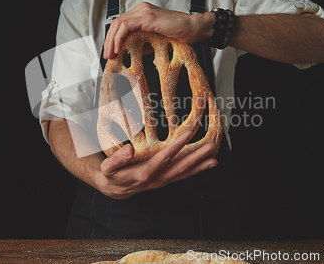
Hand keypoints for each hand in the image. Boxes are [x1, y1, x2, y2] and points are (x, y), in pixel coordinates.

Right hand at [95, 132, 217, 198]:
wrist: (113, 189)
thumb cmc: (111, 174)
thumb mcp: (108, 167)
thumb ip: (118, 159)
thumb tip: (129, 150)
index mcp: (144, 173)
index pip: (163, 159)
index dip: (176, 147)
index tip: (188, 134)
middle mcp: (156, 179)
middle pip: (179, 168)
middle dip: (196, 157)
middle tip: (210, 147)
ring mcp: (163, 181)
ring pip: (184, 174)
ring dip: (200, 166)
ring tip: (214, 158)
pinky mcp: (165, 180)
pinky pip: (183, 176)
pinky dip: (196, 170)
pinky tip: (207, 164)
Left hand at [103, 2, 213, 58]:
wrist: (194, 28)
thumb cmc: (179, 34)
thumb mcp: (156, 40)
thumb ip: (143, 42)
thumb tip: (129, 51)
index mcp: (142, 13)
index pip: (120, 24)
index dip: (112, 38)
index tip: (111, 52)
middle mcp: (140, 9)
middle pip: (116, 23)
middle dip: (109, 40)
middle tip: (107, 56)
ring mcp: (143, 11)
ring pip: (118, 24)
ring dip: (112, 40)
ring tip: (111, 54)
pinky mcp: (147, 16)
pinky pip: (126, 26)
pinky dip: (119, 38)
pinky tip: (119, 48)